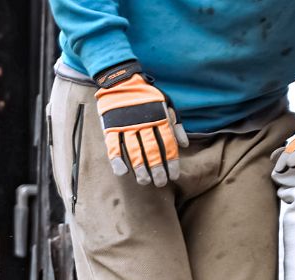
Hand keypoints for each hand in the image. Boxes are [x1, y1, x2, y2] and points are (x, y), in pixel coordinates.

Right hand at [93, 61, 187, 186]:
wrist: (122, 80)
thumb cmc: (147, 95)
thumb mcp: (167, 104)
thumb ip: (176, 124)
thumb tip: (184, 145)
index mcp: (159, 117)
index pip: (168, 144)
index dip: (171, 161)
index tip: (173, 176)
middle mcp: (144, 122)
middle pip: (152, 150)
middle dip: (157, 169)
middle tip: (160, 183)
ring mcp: (126, 125)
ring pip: (134, 151)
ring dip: (140, 168)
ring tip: (144, 182)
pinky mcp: (110, 127)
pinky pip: (113, 146)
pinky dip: (117, 160)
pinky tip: (123, 173)